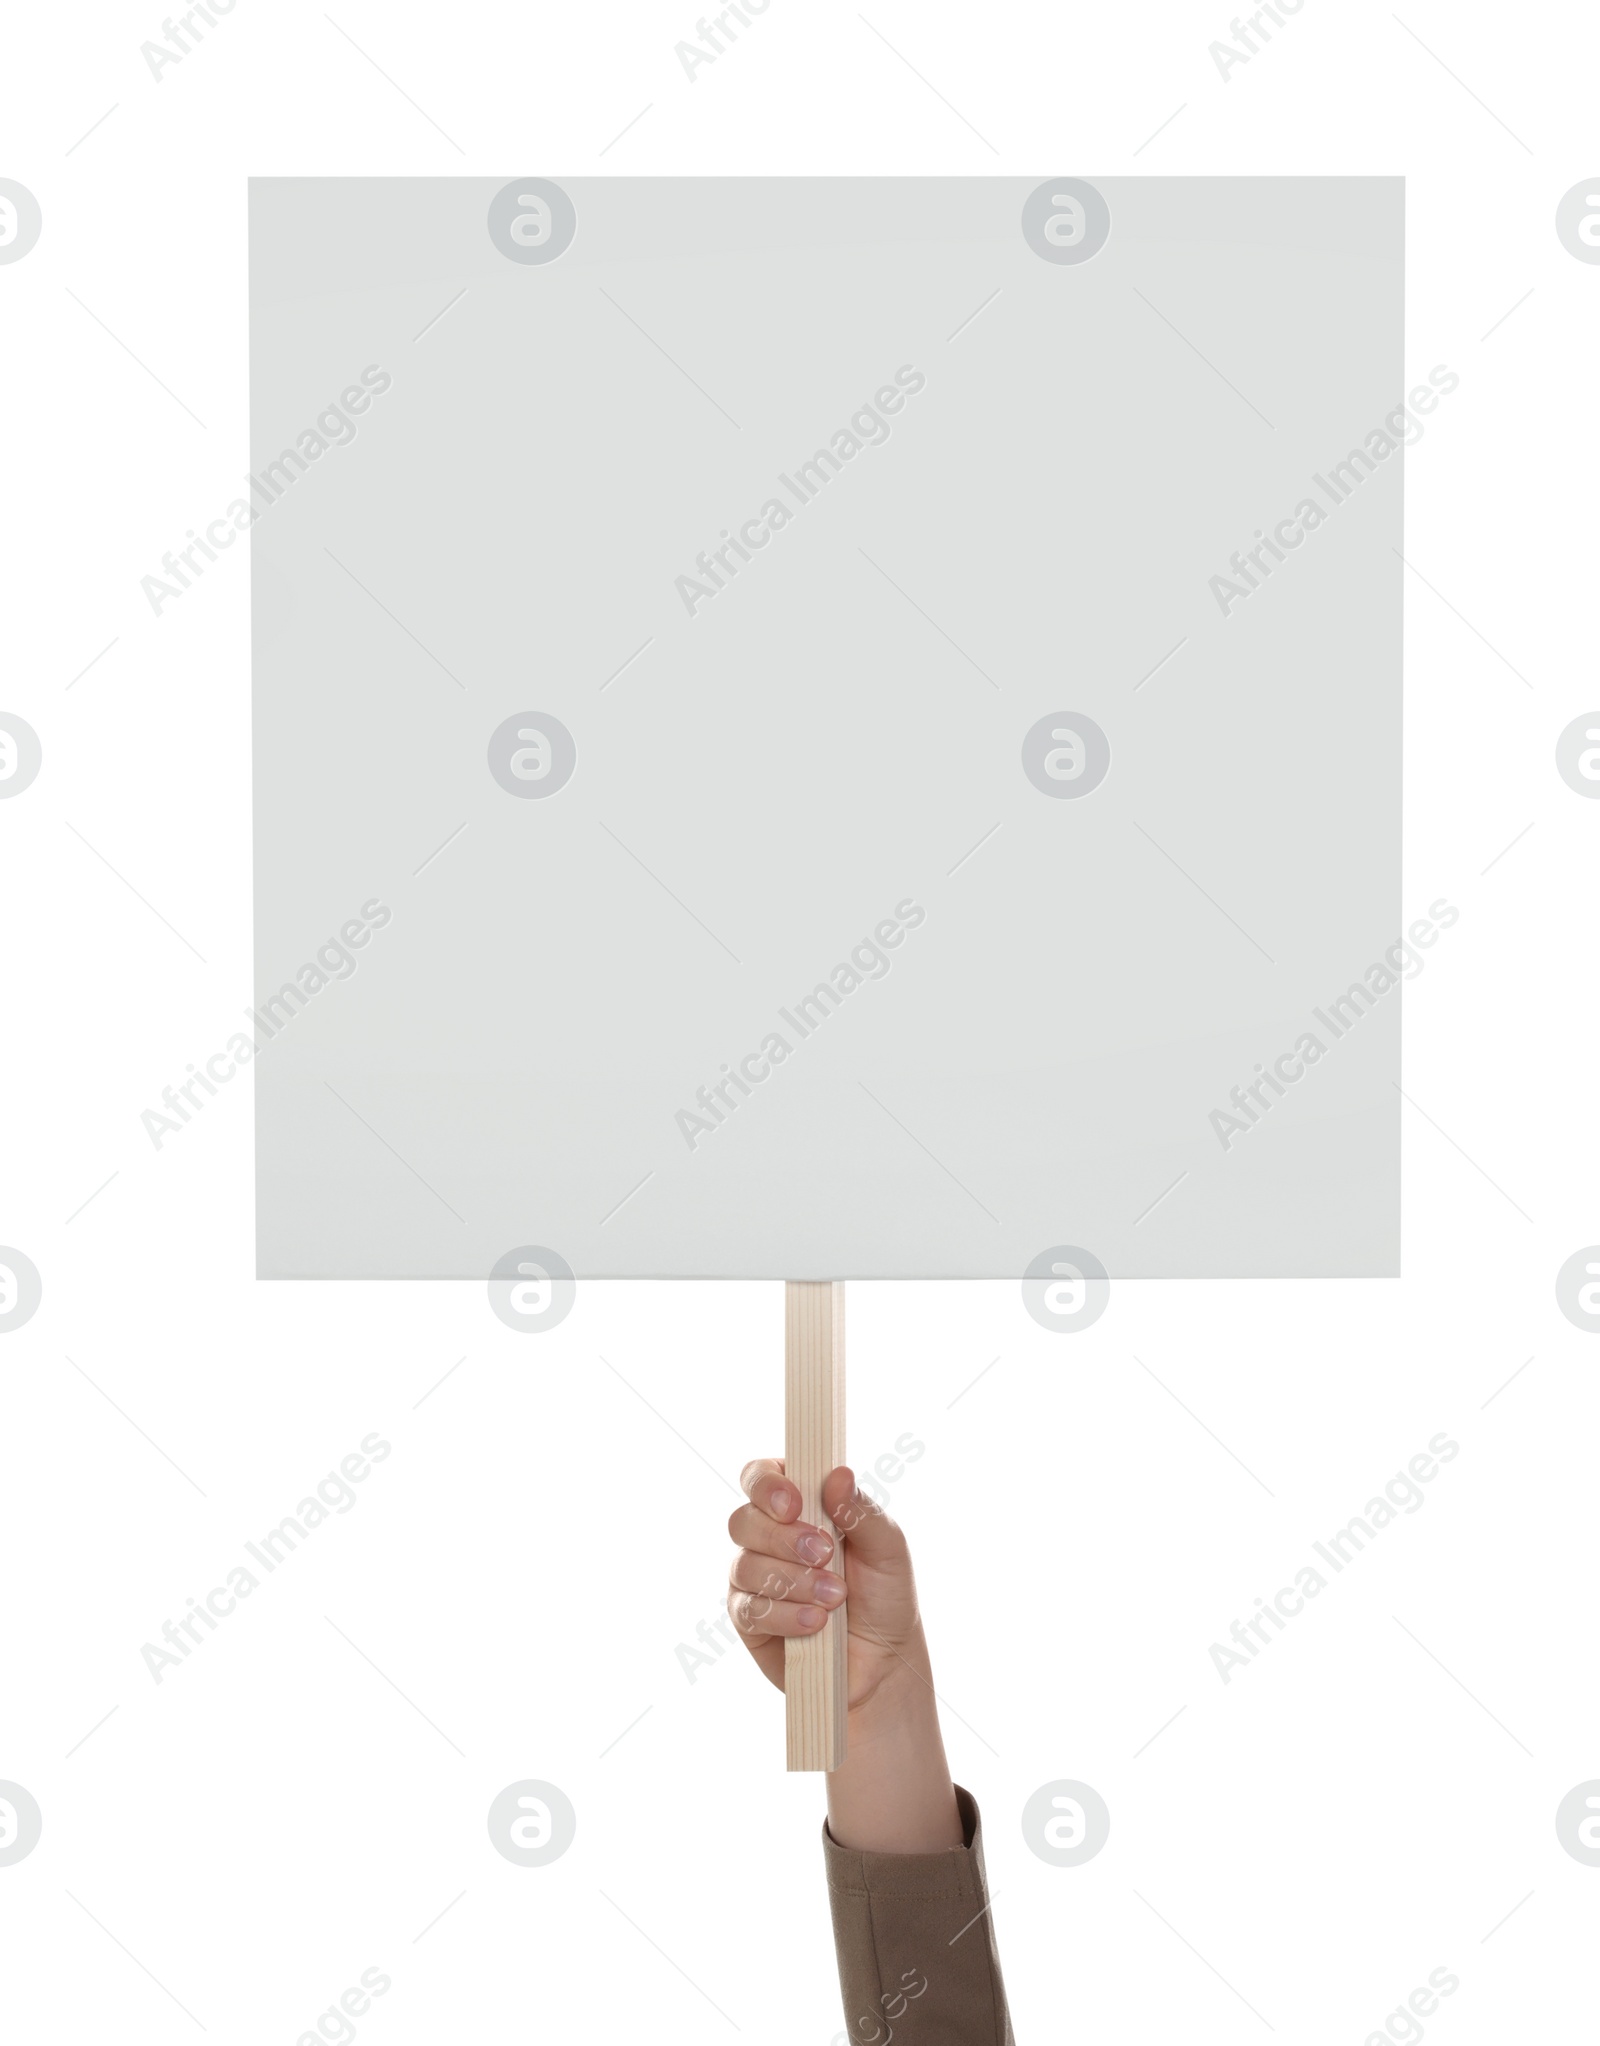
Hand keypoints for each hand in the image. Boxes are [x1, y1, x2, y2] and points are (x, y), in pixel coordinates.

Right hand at [727, 1459, 921, 1714]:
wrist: (883, 1661)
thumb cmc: (884, 1595)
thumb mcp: (888, 1549)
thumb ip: (861, 1511)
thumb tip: (837, 1474)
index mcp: (799, 1505)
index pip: (760, 1475)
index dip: (767, 1485)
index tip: (793, 1505)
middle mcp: (768, 1537)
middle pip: (743, 1520)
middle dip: (784, 1539)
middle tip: (826, 1555)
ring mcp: (754, 1578)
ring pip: (745, 1566)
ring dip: (793, 1581)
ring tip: (835, 1598)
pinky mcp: (749, 1619)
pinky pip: (748, 1609)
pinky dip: (785, 1615)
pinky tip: (816, 1623)